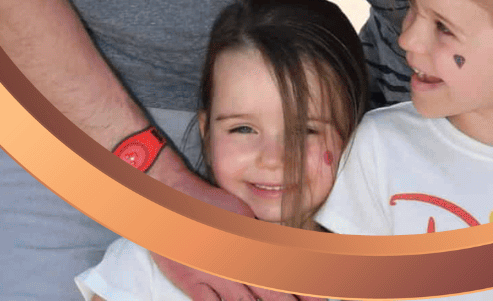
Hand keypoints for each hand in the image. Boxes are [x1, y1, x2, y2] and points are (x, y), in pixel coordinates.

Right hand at [148, 162, 302, 300]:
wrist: (170, 201)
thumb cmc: (207, 204)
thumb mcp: (243, 216)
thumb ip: (261, 237)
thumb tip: (282, 250)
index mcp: (249, 245)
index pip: (282, 274)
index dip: (303, 291)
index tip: (321, 300)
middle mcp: (233, 264)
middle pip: (267, 293)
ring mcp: (213, 277)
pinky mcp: (193, 284)